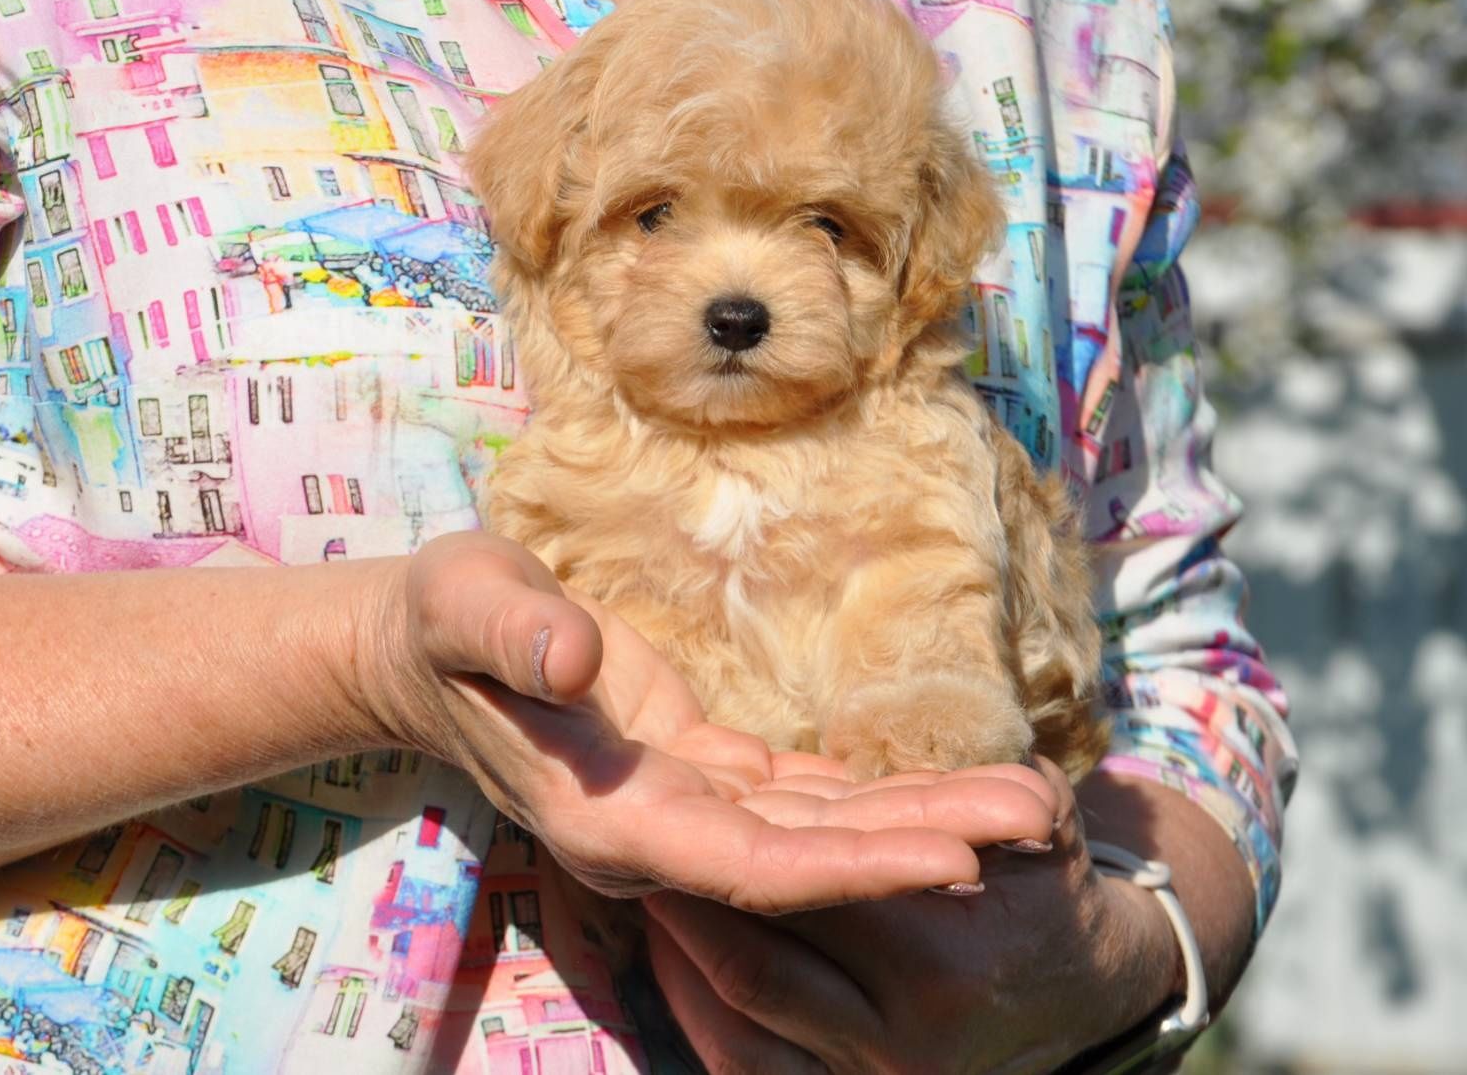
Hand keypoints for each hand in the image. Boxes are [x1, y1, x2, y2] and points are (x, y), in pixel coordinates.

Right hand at [355, 531, 1061, 912]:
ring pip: (820, 833)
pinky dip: (874, 799)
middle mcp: (659, 834)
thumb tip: (574, 659)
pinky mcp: (700, 772)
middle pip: (813, 861)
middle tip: (1045, 823)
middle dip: (926, 846)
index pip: (754, 863)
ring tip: (1031, 804)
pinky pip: (801, 800)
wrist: (427, 646)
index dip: (858, 868)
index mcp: (608, 815)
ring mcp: (683, 810)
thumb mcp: (465, 603)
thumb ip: (514, 634)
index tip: (961, 862)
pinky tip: (945, 791)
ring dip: (922, 821)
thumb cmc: (445, 621)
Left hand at [643, 757, 1183, 1072]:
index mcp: (940, 963)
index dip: (740, 845)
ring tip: (638, 903)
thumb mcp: (1042, 826)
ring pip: (735, 1031)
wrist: (1079, 988)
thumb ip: (1014, 802)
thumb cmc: (1042, 884)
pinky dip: (700, 1019)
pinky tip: (671, 965)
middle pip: (754, 966)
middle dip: (684, 908)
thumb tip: (1012, 791)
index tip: (681, 796)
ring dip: (677, 966)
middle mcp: (895, 1038)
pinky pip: (748, 1069)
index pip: (810, 893)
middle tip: (631, 851)